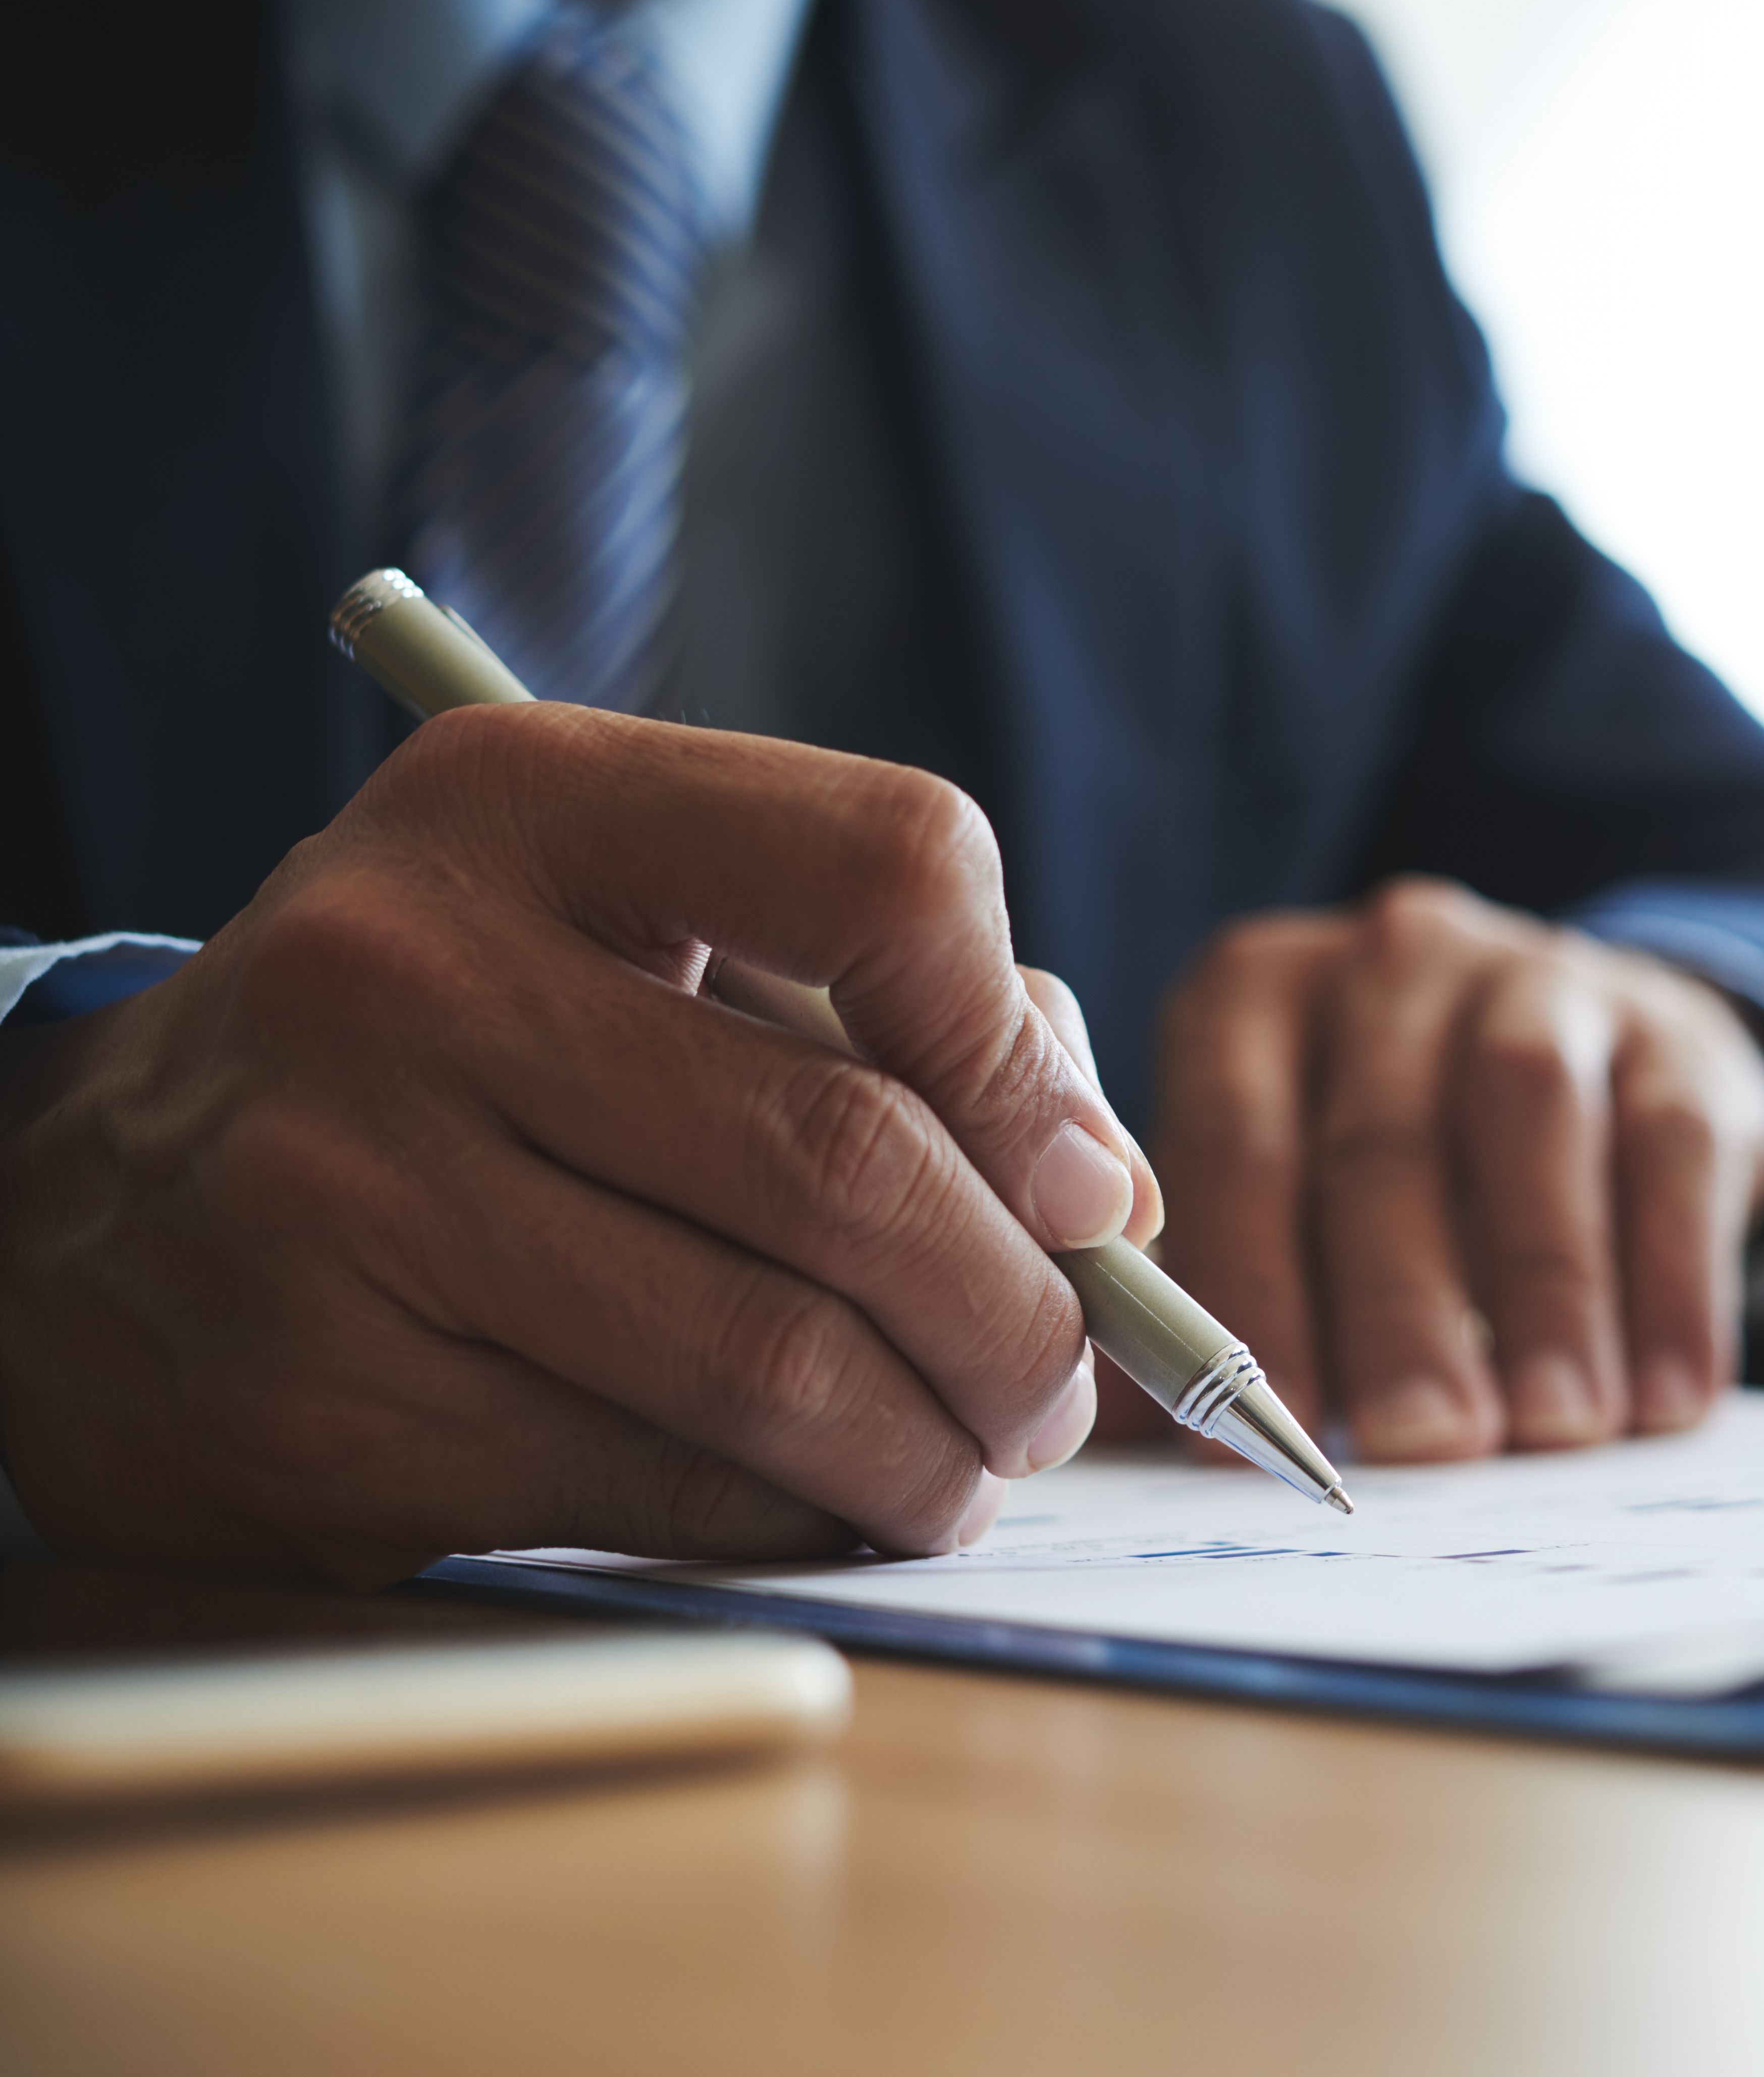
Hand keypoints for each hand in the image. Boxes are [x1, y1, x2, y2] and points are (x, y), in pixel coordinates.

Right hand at [0, 705, 1157, 1583]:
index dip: (1026, 1049)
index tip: (1080, 1182)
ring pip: (774, 1358)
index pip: (888, 866)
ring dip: (932, 1446)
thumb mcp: (635, 951)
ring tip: (970, 1462)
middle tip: (1058, 1385)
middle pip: (851, 1162)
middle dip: (1018, 1313)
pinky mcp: (325, 1400)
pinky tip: (832, 1503)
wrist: (101, 1211)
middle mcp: (414, 973)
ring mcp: (348, 1191)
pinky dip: (801, 1515)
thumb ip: (891, 1022)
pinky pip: (663, 1484)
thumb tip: (1106, 1197)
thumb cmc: (453, 1064)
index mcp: (525, 803)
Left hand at [1144, 878, 1763, 1460]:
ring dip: (1542, 1291)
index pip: (1234, 1142)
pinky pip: (1671, 1148)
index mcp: (1255, 996)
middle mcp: (1389, 959)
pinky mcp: (1673, 1028)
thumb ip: (1206, 1298)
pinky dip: (1668, 1283)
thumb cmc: (1397, 1174)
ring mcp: (1540, 975)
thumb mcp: (1289, 1200)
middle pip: (1381, 1140)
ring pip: (1531, 1120)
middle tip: (1418, 1447)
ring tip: (1551, 1428)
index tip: (1253, 1429)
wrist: (1600, 1068)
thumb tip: (1099, 1441)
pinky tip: (1666, 1397)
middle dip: (1397, 1311)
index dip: (1247, 1292)